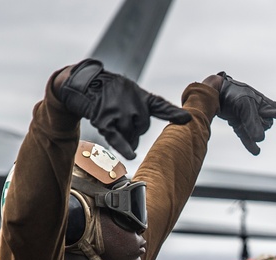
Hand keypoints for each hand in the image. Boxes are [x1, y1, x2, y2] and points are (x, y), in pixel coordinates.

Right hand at [56, 59, 191, 159]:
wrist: (87, 85)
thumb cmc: (114, 94)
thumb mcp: (135, 95)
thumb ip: (145, 114)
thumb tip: (139, 144)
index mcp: (142, 96)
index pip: (160, 106)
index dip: (174, 113)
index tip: (188, 119)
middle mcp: (132, 102)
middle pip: (142, 127)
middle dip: (134, 129)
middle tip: (122, 119)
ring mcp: (119, 111)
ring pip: (130, 134)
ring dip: (125, 136)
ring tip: (114, 122)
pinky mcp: (104, 120)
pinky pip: (117, 138)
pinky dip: (124, 147)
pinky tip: (131, 156)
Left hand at [217, 72, 275, 154]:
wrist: (214, 94)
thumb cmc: (233, 94)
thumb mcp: (245, 105)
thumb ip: (253, 122)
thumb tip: (259, 140)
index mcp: (264, 103)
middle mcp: (259, 112)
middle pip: (267, 125)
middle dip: (258, 123)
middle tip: (243, 111)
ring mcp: (249, 119)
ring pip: (257, 133)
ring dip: (251, 132)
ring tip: (239, 122)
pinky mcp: (239, 125)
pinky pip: (247, 138)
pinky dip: (250, 144)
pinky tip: (255, 151)